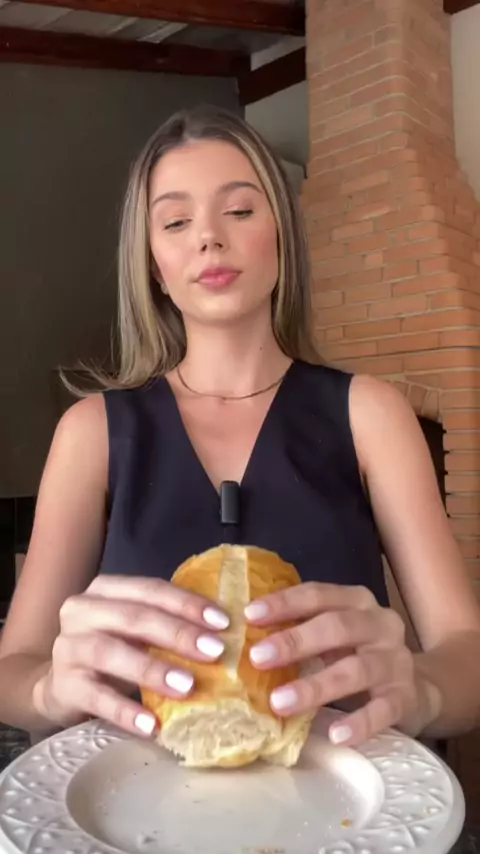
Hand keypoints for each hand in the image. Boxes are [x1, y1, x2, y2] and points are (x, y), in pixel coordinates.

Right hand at [34, 575, 228, 736]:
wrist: (59, 685)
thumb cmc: (110, 649)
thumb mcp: (132, 628)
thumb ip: (166, 622)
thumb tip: (224, 633)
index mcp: (105, 590)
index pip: (150, 589)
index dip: (187, 604)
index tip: (223, 622)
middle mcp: (81, 612)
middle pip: (133, 618)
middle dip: (177, 634)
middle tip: (215, 652)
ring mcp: (68, 648)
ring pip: (110, 653)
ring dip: (152, 669)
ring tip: (187, 686)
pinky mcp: (63, 686)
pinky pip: (97, 698)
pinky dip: (126, 711)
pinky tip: (152, 725)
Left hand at [245, 582, 429, 746]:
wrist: (420, 685)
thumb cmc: (360, 653)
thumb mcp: (336, 633)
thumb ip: (302, 629)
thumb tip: (247, 637)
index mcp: (357, 602)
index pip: (318, 594)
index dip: (284, 603)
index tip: (250, 615)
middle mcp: (380, 625)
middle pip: (337, 627)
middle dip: (295, 641)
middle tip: (257, 657)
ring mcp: (396, 661)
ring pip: (355, 670)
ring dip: (315, 686)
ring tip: (280, 702)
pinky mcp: (405, 697)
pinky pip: (382, 710)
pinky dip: (358, 723)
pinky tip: (334, 735)